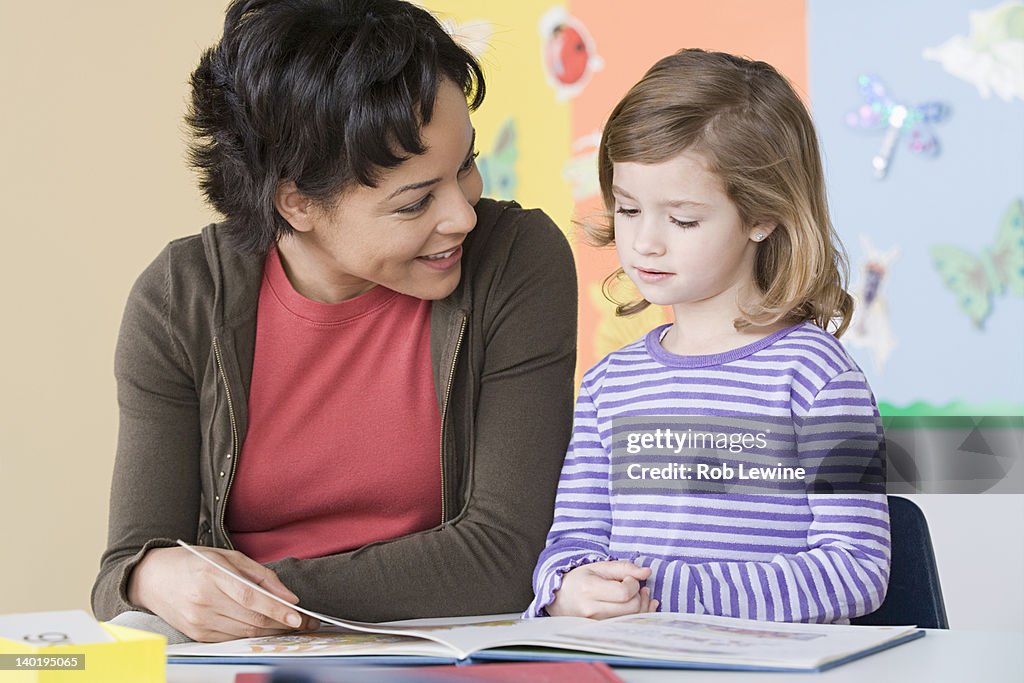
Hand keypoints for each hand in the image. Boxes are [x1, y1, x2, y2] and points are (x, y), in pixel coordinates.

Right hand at [127, 546, 319, 641]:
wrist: (152, 578)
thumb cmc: (193, 563)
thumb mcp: (228, 557)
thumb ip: (261, 575)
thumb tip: (288, 597)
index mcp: (213, 575)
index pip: (251, 597)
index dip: (277, 609)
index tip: (299, 617)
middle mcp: (204, 601)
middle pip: (252, 619)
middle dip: (283, 623)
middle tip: (305, 623)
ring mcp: (199, 621)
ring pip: (246, 633)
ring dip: (271, 631)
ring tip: (290, 625)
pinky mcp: (197, 634)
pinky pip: (233, 639)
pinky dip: (252, 635)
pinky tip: (265, 628)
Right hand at [546, 560, 658, 618]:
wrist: (559, 599)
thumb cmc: (579, 580)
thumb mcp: (598, 567)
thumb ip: (623, 567)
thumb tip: (647, 572)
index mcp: (588, 590)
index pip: (624, 593)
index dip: (633, 584)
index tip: (629, 579)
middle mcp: (591, 610)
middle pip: (631, 608)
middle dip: (639, 595)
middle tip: (636, 586)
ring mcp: (596, 624)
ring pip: (631, 619)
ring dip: (641, 605)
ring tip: (638, 594)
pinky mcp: (601, 632)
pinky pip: (626, 626)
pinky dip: (637, 616)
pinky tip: (640, 605)